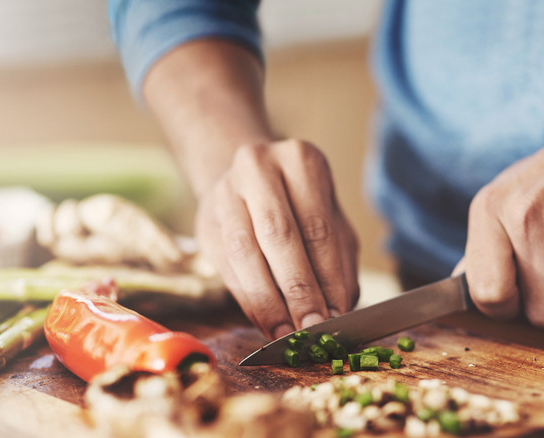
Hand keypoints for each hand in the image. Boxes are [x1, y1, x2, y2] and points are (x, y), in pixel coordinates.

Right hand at [194, 139, 359, 338]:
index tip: (336, 316)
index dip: (327, 277)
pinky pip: (226, 267)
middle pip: (279, 236)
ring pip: (245, 253)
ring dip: (268, 301)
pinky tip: (266, 323)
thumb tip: (338, 312)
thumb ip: (339, 264)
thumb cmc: (301, 207)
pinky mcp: (204, 222)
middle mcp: (258, 168)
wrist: (248, 182)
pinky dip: (248, 300)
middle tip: (312, 328)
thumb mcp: (331, 223)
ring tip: (287, 333)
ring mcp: (225, 193)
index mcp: (300, 160)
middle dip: (297, 290)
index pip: (318, 227)